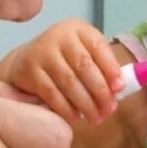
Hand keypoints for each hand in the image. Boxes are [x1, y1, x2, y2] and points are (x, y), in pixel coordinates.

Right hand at [0, 19, 122, 123]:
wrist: (25, 61)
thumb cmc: (64, 60)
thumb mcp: (83, 53)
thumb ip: (102, 67)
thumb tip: (121, 89)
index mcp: (78, 29)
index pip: (99, 46)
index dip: (111, 68)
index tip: (120, 88)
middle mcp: (59, 36)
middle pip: (84, 65)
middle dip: (100, 91)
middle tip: (109, 110)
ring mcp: (42, 52)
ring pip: (69, 81)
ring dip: (85, 103)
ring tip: (95, 118)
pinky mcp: (29, 70)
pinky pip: (51, 92)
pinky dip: (66, 108)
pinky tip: (75, 117)